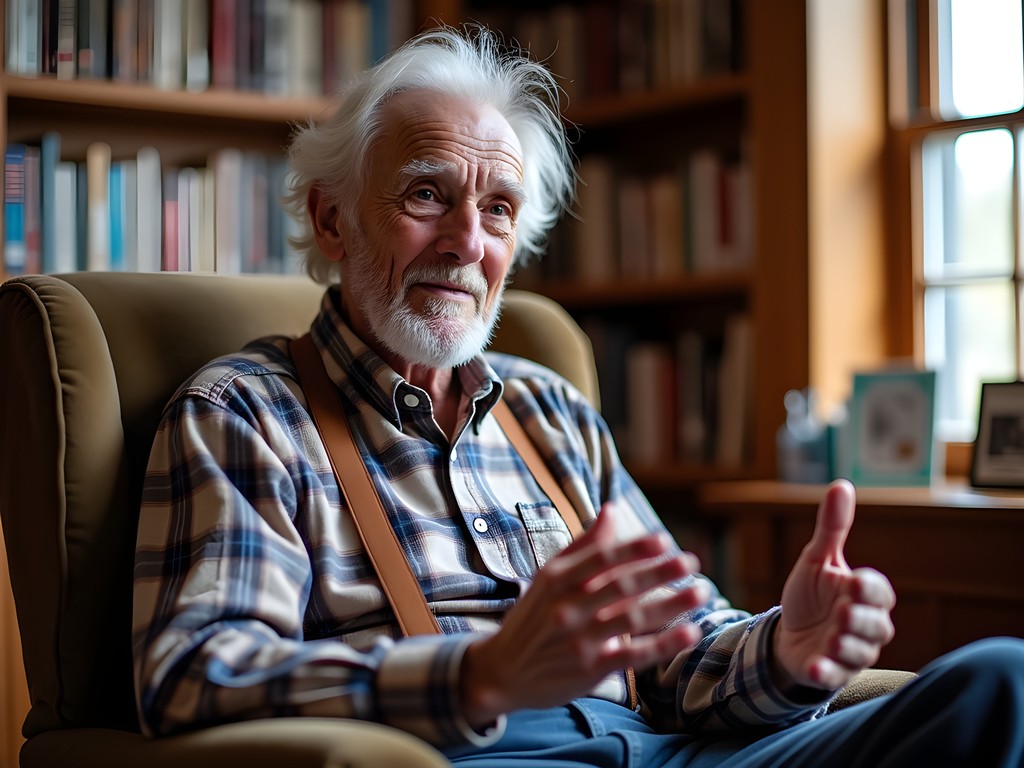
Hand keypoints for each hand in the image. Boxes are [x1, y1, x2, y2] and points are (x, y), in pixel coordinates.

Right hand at [460, 503, 706, 727]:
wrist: (502, 671)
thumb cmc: (532, 618)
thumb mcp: (549, 577)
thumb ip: (583, 545)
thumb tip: (611, 511)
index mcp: (556, 579)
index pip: (601, 558)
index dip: (634, 549)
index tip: (664, 539)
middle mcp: (567, 607)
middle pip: (622, 586)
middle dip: (660, 572)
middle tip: (692, 561)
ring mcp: (579, 640)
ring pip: (633, 618)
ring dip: (672, 604)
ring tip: (701, 591)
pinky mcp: (590, 670)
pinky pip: (634, 655)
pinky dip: (664, 644)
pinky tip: (690, 631)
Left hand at [775, 479, 895, 690]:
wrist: (788, 632)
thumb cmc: (810, 595)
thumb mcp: (816, 560)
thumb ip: (832, 528)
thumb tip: (842, 484)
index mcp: (864, 596)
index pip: (879, 592)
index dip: (869, 588)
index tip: (853, 581)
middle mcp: (865, 626)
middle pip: (877, 626)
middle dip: (861, 619)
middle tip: (843, 612)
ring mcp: (851, 652)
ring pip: (860, 653)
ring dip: (846, 646)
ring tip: (830, 638)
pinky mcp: (832, 673)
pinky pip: (836, 676)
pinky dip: (827, 672)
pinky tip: (815, 666)